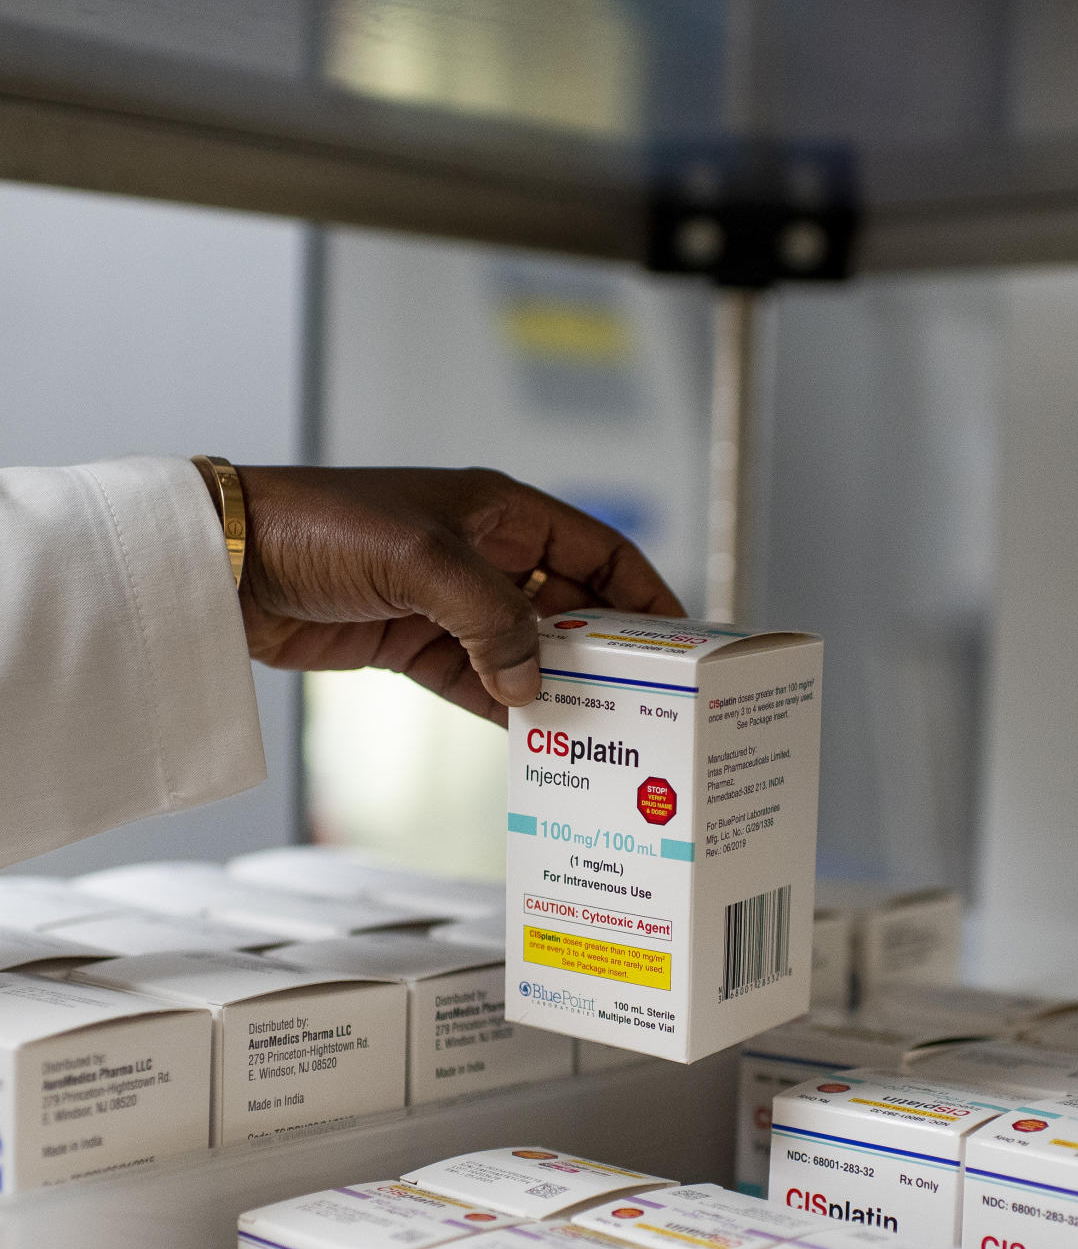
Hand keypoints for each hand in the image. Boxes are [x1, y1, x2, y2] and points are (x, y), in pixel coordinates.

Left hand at [228, 466, 684, 724]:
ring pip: (526, 650)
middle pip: (568, 607)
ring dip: (555, 686)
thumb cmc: (322, 527)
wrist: (228, 565)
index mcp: (499, 512)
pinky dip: (506, 707)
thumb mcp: (424, 562)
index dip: (642, 592)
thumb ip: (491, 620)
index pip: (597, 551)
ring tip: (597, 730)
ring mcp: (450, 604)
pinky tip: (534, 736)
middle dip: (604, 651)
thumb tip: (532, 684)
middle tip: (643, 700)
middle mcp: (483, 555)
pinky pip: (479, 681)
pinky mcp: (414, 645)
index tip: (678, 640)